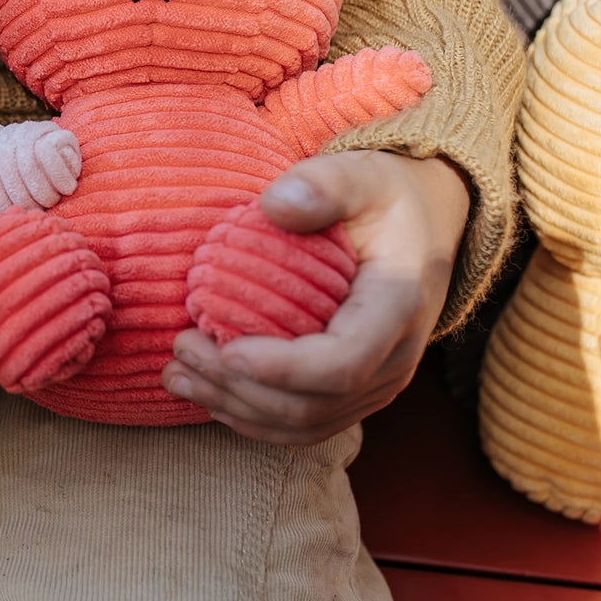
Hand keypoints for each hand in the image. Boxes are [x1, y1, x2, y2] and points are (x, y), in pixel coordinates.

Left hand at [161, 151, 468, 444]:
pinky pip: (304, 425)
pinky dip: (252, 417)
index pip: (342, 363)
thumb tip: (275, 205)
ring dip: (234, 407)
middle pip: (312, 404)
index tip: (224, 347)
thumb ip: (322, 184)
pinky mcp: (355, 394)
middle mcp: (395, 360)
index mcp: (398, 307)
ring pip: (303, 424)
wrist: (423, 225)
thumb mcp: (362, 175)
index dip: (280, 368)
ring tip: (177, 375)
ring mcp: (377, 385)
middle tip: (181, 348)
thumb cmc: (385, 198)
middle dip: (238, 386)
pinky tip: (209, 393)